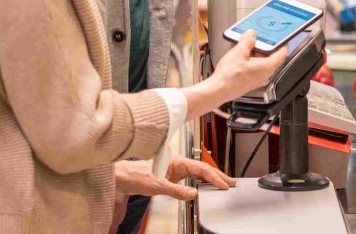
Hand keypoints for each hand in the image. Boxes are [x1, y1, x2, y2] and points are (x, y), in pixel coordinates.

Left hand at [113, 156, 234, 202]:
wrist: (123, 177)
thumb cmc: (136, 175)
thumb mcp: (158, 186)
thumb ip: (177, 191)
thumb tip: (194, 194)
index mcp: (178, 161)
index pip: (201, 168)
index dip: (214, 176)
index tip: (224, 184)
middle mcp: (179, 163)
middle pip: (203, 169)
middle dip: (218, 176)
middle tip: (232, 183)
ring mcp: (176, 169)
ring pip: (199, 173)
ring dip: (211, 178)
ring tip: (224, 183)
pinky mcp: (173, 175)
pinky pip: (192, 177)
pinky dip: (202, 181)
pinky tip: (206, 186)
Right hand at [210, 30, 287, 103]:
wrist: (218, 91)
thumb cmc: (229, 77)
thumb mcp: (238, 52)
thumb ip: (247, 41)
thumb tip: (251, 35)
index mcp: (267, 67)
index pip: (281, 54)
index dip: (281, 44)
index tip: (280, 37)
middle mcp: (264, 75)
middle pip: (268, 56)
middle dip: (261, 46)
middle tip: (255, 37)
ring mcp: (256, 79)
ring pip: (258, 61)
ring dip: (252, 51)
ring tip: (242, 43)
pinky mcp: (248, 81)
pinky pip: (251, 67)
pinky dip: (247, 59)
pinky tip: (237, 53)